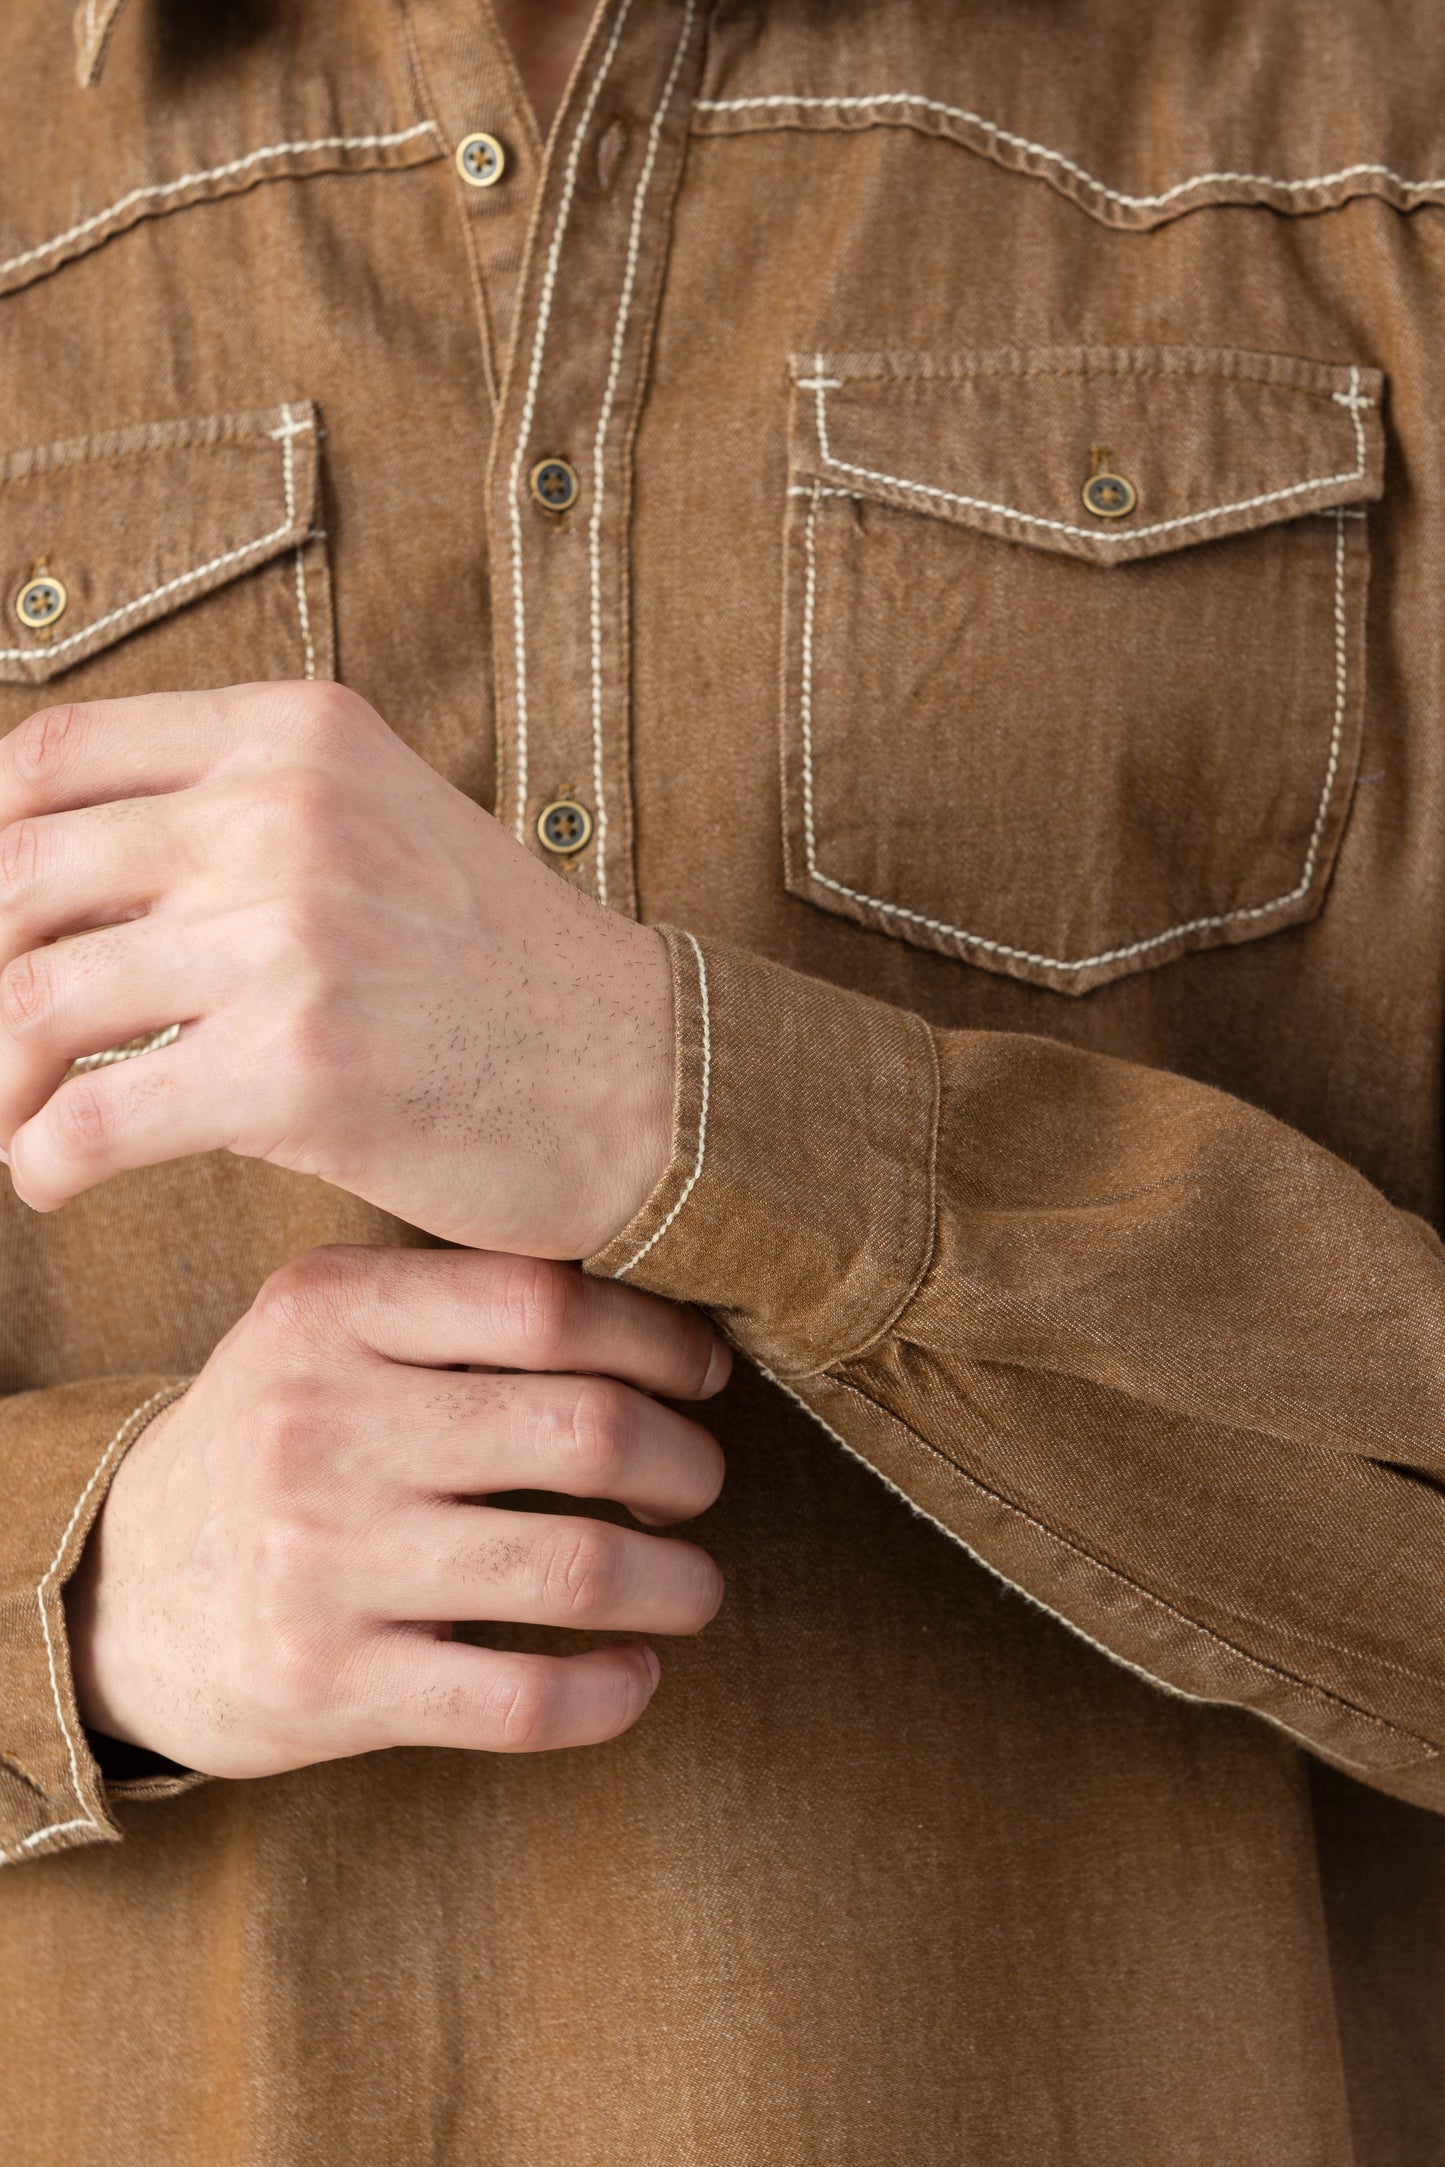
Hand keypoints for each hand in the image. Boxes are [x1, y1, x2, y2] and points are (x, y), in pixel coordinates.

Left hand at [0, 684, 673, 1254]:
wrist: (645, 1079)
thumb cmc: (497, 975)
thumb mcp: (375, 829)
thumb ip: (234, 818)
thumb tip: (46, 876)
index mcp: (296, 736)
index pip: (53, 756)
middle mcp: (284, 811)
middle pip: (18, 875)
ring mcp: (292, 935)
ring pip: (30, 999)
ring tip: (18, 1121)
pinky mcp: (296, 1067)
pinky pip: (87, 1118)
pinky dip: (40, 1160)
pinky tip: (53, 1180)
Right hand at [64, 1246, 728, 1777]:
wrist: (119, 1595)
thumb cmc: (278, 1443)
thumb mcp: (326, 1333)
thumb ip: (459, 1307)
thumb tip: (667, 1325)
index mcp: (328, 1311)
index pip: (546, 1303)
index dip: (660, 1341)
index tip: (703, 1376)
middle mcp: (318, 1425)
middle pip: (587, 1430)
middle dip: (687, 1464)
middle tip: (698, 1485)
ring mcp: (320, 1561)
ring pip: (576, 1569)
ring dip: (679, 1583)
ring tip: (694, 1585)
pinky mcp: (327, 1686)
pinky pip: (522, 1700)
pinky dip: (613, 1694)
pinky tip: (636, 1675)